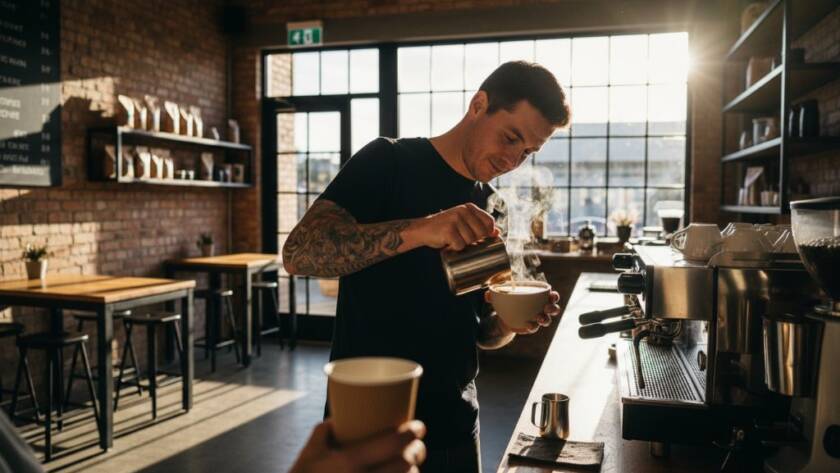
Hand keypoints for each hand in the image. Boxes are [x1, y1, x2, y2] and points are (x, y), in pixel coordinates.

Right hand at [289, 419, 426, 472]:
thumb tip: (340, 417)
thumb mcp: (309, 453)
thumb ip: (325, 432)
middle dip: (417, 452)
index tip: (418, 427)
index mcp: (348, 463)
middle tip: (416, 445)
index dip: (412, 433)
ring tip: (410, 465)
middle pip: (405, 464)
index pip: (392, 443)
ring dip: (413, 472)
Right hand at [409, 203, 499, 250]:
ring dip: (463, 245)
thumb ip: (478, 225)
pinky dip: (455, 249)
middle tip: (463, 241)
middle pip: (481, 233)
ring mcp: (455, 219)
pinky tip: (448, 244)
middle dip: (474, 241)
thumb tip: (497, 232)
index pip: (489, 222)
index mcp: (469, 207)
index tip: (480, 239)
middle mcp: (463, 211)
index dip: (488, 233)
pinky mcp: (448, 230)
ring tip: (454, 241)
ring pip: (471, 240)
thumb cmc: (446, 229)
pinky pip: (460, 245)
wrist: (423, 229)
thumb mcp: (463, 222)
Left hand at [485, 290, 560, 334]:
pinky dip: (532, 326)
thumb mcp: (502, 294)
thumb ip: (494, 294)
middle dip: (553, 308)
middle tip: (546, 307)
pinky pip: (534, 328)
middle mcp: (541, 308)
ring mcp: (537, 319)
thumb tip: (487, 295)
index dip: (554, 296)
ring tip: (539, 318)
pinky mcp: (531, 326)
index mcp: (539, 297)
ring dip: (545, 319)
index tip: (552, 295)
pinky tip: (528, 325)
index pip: (552, 296)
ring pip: (547, 320)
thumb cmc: (509, 300)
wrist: (504, 314)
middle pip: (553, 308)